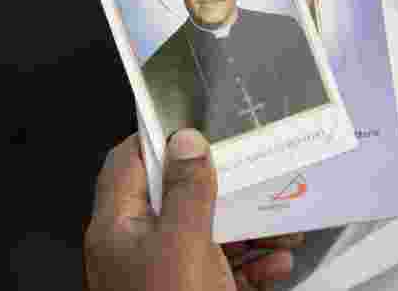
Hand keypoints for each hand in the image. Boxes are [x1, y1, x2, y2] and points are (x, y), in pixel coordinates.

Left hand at [84, 130, 299, 290]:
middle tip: (254, 174)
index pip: (129, 162)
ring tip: (280, 226)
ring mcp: (166, 276)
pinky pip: (226, 269)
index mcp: (118, 229)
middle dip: (225, 189)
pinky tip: (276, 264)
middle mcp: (138, 249)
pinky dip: (254, 264)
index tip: (195, 122)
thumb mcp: (182, 246)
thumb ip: (187, 191)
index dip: (160, 137)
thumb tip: (186, 143)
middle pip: (180, 198)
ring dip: (251, 229)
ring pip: (209, 234)